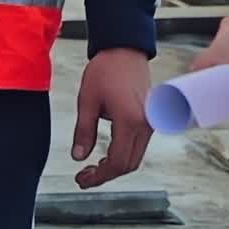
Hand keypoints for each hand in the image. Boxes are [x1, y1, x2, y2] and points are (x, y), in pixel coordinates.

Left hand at [71, 47, 151, 187]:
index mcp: (129, 121)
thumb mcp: (87, 100)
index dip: (99, 176)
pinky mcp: (150, 119)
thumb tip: (78, 157)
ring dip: (115, 165)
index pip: (117, 162)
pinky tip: (107, 152)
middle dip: (106, 174)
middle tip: (85, 176)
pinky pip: (139, 145)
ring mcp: (150, 122)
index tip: (82, 179)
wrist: (124, 49)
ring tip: (93, 166)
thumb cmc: (106, 69)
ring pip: (135, 157)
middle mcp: (145, 124)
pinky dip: (124, 154)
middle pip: (129, 164)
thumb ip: (83, 131)